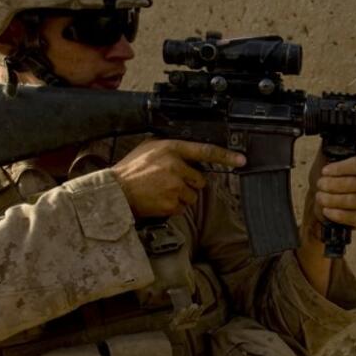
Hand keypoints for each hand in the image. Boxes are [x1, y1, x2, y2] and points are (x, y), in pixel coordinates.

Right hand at [112, 139, 244, 218]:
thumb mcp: (149, 148)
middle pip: (200, 179)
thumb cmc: (130, 169)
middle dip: (190, 182)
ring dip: (181, 196)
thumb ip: (170, 148)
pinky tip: (159, 200)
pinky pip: (182, 207)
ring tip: (161, 191)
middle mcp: (175, 166)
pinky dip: (173, 206)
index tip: (241, 160)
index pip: (205, 151)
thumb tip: (188, 152)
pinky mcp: (172, 203)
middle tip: (169, 182)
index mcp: (171, 149)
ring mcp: (175, 186)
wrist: (114, 192)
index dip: (226, 156)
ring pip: (193, 195)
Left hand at [305, 153, 355, 234]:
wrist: (320, 198)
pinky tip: (328, 210)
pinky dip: (339, 214)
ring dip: (334, 199)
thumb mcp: (324, 158)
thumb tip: (329, 140)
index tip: (326, 171)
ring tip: (321, 198)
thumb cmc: (325, 178)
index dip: (343, 168)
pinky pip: (355, 217)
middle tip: (320, 185)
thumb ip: (329, 148)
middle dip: (334, 185)